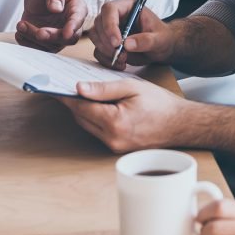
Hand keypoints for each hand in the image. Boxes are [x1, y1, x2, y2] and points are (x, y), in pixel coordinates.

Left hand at [15, 0, 87, 51]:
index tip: (66, 33)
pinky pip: (39, 49)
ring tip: (21, 24)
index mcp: (77, 7)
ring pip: (51, 45)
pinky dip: (28, 43)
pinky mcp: (47, 42)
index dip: (73, 27)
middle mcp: (71, 24)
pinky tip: (20, 32)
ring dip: (34, 38)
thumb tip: (56, 8)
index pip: (78, 19)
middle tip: (38, 32)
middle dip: (52, 37)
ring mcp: (59, 36)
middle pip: (66, 38)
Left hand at [58, 79, 188, 152]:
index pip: (80, 107)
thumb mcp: (132, 87)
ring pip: (87, 125)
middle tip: (65, 85)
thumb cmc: (160, 104)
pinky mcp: (117, 148)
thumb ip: (103, 88)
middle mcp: (112, 139)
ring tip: (81, 92)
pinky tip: (96, 105)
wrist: (181, 124)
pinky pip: (98, 131)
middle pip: (81, 117)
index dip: (66, 96)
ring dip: (83, 110)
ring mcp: (114, 147)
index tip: (52, 86)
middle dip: (73, 101)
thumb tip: (79, 88)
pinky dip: (94, 118)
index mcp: (114, 122)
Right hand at [89, 0, 173, 69]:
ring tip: (123, 60)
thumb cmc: (162, 38)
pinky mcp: (107, 41)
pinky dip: (106, 59)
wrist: (161, 48)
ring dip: (106, 51)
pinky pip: (98, 49)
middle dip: (107, 42)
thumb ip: (146, 40)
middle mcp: (115, 15)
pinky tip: (120, 64)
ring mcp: (109, 28)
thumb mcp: (159, 39)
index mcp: (128, 6)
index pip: (110, 9)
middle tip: (121, 55)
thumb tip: (127, 44)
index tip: (117, 43)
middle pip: (99, 24)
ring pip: (95, 37)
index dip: (110, 25)